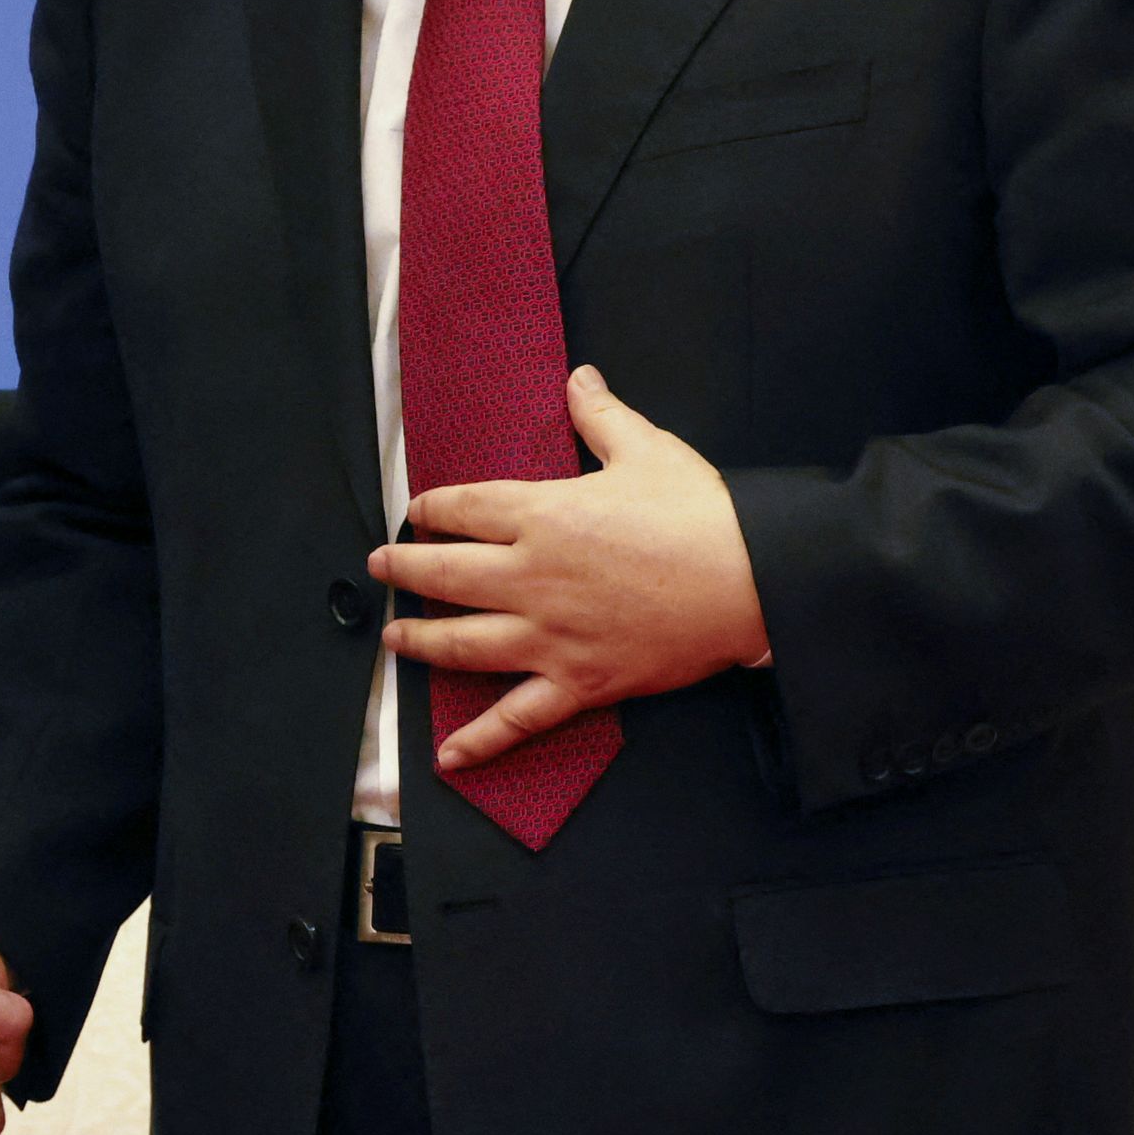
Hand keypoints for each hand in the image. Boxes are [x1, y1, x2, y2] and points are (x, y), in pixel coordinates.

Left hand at [370, 364, 769, 772]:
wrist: (753, 581)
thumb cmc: (702, 516)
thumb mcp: (647, 449)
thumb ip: (601, 416)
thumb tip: (579, 378)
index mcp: (542, 515)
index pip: (463, 509)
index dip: (430, 510)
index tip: (416, 512)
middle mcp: (531, 577)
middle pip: (443, 575)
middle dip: (403, 571)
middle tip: (380, 568)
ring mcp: (550, 636)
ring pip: (463, 644)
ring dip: (420, 642)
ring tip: (394, 639)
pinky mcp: (580, 682)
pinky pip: (518, 718)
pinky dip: (480, 741)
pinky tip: (450, 756)